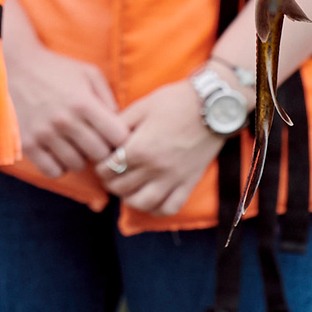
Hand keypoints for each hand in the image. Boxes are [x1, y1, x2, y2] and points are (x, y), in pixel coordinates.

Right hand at [5, 32, 128, 180]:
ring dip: (81, 158)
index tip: (115, 135)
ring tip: (77, 144)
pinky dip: (60, 166)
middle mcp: (65, 121)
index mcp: (83, 103)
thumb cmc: (58, 70)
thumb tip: (121, 126)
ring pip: (77, 165)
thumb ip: (109, 99)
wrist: (17, 66)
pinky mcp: (28, 144)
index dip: (121, 139)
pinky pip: (53, 171)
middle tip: (97, 141)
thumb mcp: (89, 74)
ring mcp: (44, 134)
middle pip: (100, 155)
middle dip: (103, 150)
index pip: (118, 138)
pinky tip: (60, 152)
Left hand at [97, 76, 230, 217]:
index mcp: (139, 148)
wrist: (212, 106)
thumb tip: (105, 138)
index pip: (109, 169)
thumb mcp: (141, 107)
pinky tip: (151, 200)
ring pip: (143, 203)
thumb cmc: (175, 102)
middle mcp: (154, 168)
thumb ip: (120, 124)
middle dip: (111, 182)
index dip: (100, 167)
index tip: (102, 162)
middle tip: (111, 175)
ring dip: (129, 199)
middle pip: (121, 188)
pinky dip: (157, 209)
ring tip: (128, 189)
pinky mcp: (188, 183)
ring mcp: (173, 178)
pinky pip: (170, 207)